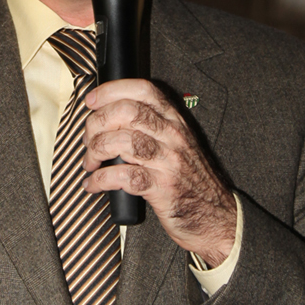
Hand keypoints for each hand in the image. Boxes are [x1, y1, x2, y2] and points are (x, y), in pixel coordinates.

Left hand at [83, 79, 236, 266]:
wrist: (215, 214)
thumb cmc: (190, 179)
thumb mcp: (176, 144)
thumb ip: (150, 127)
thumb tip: (108, 118)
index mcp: (174, 121)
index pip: (143, 90)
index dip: (112, 90)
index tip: (92, 100)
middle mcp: (172, 136)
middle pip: (127, 112)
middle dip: (97, 123)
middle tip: (89, 139)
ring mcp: (168, 161)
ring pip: (123, 141)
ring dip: (96, 150)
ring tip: (91, 162)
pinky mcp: (162, 187)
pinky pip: (124, 176)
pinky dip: (101, 179)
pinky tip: (94, 183)